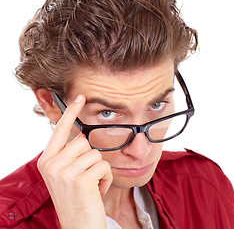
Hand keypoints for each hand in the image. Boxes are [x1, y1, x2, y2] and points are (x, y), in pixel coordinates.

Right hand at [37, 94, 112, 228]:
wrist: (79, 227)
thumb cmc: (77, 199)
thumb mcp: (66, 175)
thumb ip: (69, 155)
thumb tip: (81, 136)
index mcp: (48, 160)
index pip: (60, 130)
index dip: (71, 112)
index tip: (80, 96)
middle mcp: (52, 164)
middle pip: (84, 142)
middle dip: (91, 158)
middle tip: (86, 177)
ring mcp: (65, 172)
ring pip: (96, 153)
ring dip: (99, 169)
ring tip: (91, 185)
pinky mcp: (80, 179)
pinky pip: (104, 166)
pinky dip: (106, 178)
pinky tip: (97, 191)